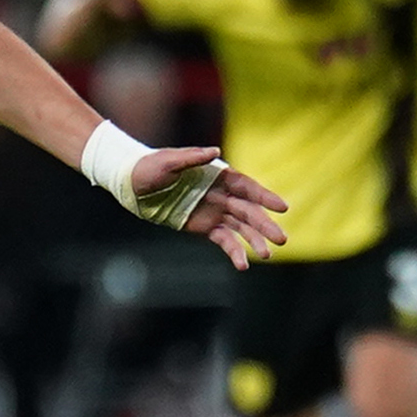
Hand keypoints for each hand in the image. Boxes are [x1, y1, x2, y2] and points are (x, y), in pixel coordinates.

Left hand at [132, 145, 288, 269]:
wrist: (134, 185)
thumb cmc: (151, 167)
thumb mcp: (169, 161)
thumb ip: (193, 158)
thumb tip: (215, 152)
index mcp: (219, 175)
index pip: (247, 187)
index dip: (265, 197)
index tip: (282, 208)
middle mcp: (222, 194)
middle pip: (249, 211)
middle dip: (266, 225)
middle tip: (282, 240)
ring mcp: (215, 212)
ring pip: (241, 228)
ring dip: (255, 241)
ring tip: (267, 255)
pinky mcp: (205, 228)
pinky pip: (224, 240)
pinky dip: (235, 252)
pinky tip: (243, 264)